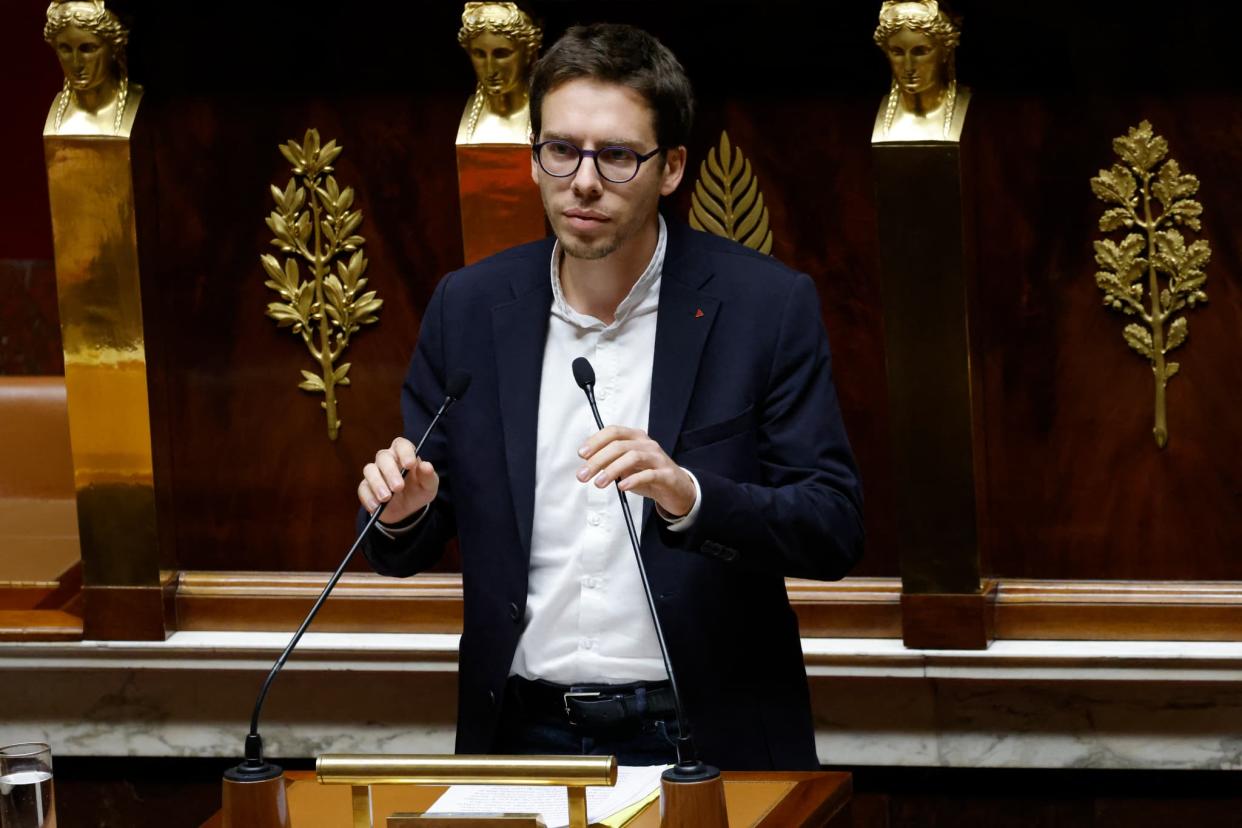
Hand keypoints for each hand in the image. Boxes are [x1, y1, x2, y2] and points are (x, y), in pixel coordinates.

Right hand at [358, 436, 438, 522]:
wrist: (407, 510)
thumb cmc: (418, 491)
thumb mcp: (429, 486)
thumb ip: (428, 476)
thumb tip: (426, 466)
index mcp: (404, 454)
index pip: (401, 445)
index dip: (404, 452)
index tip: (410, 464)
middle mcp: (387, 460)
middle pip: (383, 456)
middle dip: (390, 472)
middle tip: (398, 487)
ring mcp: (375, 473)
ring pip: (369, 470)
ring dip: (377, 484)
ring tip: (386, 498)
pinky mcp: (366, 487)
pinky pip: (363, 489)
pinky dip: (369, 498)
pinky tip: (377, 506)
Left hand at [576, 426, 694, 517]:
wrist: (677, 489)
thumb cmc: (649, 475)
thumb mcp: (626, 466)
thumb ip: (610, 462)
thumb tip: (588, 463)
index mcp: (636, 437)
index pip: (613, 432)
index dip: (596, 441)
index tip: (582, 454)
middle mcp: (647, 444)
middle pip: (619, 445)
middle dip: (597, 460)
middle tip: (584, 474)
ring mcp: (658, 459)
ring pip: (632, 457)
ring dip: (612, 470)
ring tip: (599, 483)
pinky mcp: (666, 475)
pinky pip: (649, 474)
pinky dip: (633, 479)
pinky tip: (621, 486)